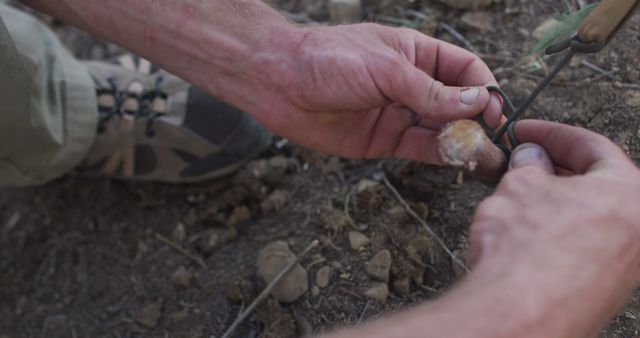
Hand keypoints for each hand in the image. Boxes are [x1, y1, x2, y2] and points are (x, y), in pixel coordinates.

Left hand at [254, 23, 502, 163]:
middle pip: (458, 103)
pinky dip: (439, 154)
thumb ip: (430, 90)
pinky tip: (455, 159)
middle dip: (478, 120)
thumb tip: (477, 102)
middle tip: (494, 141)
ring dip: (462, 141)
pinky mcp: (384, 140)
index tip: (494, 109)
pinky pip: (420, 148)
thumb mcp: (385, 69)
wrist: (280, 84)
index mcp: (416, 54)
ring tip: (482, 155)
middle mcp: (412, 85)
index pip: (464, 69)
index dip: (483, 88)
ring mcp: (399, 113)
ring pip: (441, 129)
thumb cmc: (329, 60)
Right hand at [467, 120, 639, 336]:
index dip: (550, 134)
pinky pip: (583, 247)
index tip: (526, 133)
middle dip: (554, 169)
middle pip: (596, 183)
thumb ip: (530, 166)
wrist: (522, 314)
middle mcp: (638, 230)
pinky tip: (527, 233)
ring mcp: (625, 264)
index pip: (592, 147)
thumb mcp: (519, 186)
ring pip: (589, 217)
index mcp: (630, 193)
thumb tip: (531, 160)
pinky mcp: (604, 290)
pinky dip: (557, 232)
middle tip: (522, 162)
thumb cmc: (527, 251)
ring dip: (555, 202)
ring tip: (519, 198)